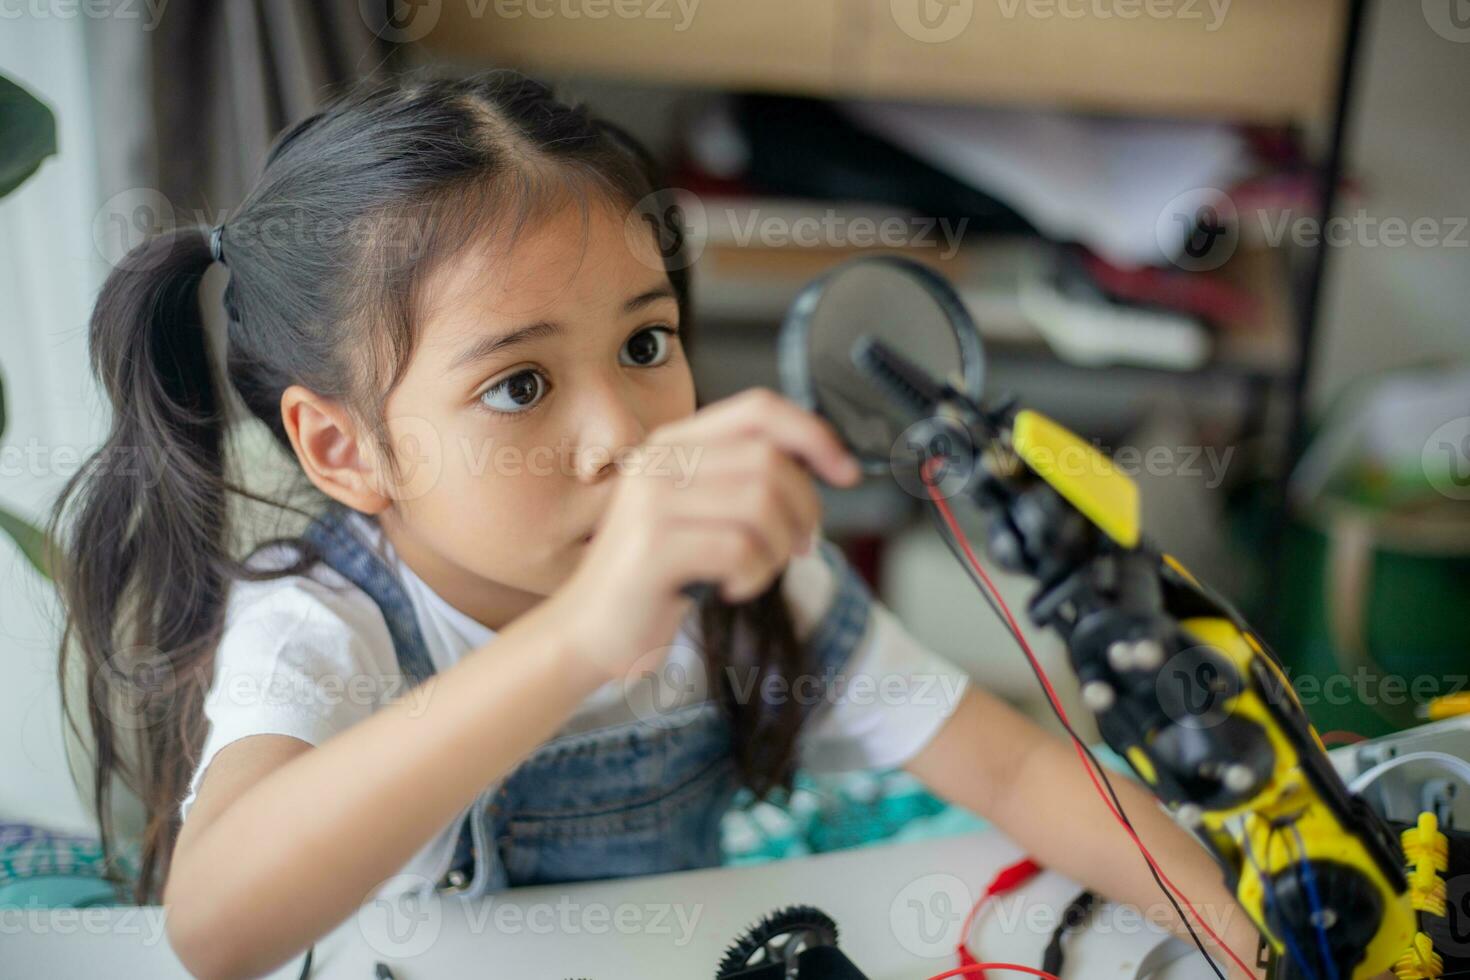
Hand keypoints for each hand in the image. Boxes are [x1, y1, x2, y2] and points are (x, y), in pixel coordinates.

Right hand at [554, 387, 862, 684]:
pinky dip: (753, 575)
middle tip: (799, 546)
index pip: (759, 409)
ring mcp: (652, 502)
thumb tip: (821, 468)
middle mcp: (659, 461)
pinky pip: (739, 549)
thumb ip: (740, 482)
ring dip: (778, 548)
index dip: (814, 434)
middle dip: (804, 509)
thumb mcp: (696, 513)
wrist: (587, 630)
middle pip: (770, 460)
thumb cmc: (652, 577)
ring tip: (759, 570)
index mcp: (673, 443)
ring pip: (761, 504)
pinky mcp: (653, 547)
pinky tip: (732, 588)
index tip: (845, 472)